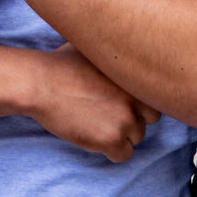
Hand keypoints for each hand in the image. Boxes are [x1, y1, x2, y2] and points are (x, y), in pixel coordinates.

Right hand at [31, 44, 161, 162]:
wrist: (40, 83)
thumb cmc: (62, 63)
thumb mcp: (97, 48)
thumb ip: (117, 53)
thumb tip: (123, 40)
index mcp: (136, 75)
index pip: (155, 98)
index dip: (138, 102)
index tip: (119, 101)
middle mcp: (137, 97)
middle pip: (149, 120)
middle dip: (132, 119)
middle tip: (107, 114)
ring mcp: (125, 119)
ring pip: (136, 138)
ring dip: (119, 135)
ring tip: (95, 123)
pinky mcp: (111, 139)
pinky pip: (123, 155)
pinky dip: (110, 151)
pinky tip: (93, 136)